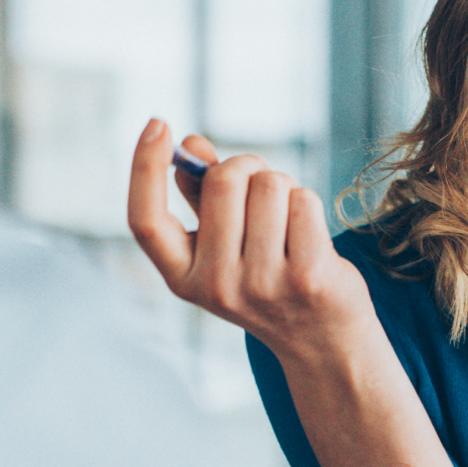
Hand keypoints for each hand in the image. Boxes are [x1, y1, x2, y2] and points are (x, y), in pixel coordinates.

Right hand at [126, 119, 373, 355]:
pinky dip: (308, 203)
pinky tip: (310, 236)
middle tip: (261, 185)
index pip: (144, 221)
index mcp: (183, 277)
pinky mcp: (307, 277)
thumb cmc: (270, 281)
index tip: (158, 124)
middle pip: (224, 181)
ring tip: (288, 222)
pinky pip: (303, 201)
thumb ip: (202, 198)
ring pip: (270, 185)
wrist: (324, 342)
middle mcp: (215, 286)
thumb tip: (191, 146)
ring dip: (283, 188)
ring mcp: (262, 285)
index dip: (143, 168)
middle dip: (247, 166)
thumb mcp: (224, 248)